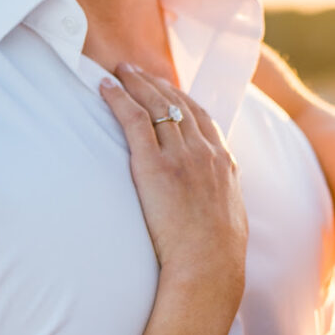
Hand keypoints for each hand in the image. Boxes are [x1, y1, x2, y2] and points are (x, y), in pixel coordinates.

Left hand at [99, 65, 247, 308]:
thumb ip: (221, 200)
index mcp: (224, 163)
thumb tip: (215, 207)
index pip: (203, 117)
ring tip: (120, 71)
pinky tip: (105, 88)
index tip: (168, 88)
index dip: (183, 99)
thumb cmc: (218, 255)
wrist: (209, 264)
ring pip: (157, 106)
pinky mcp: (155, 165)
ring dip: (136, 83)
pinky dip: (119, 99)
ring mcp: (181, 156)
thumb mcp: (230, 219)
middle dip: (156, 83)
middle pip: (179, 104)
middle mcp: (204, 152)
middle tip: (138, 70)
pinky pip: (135, 121)